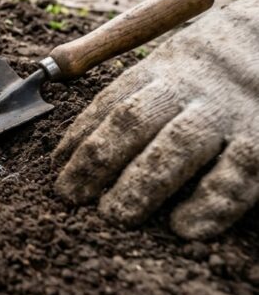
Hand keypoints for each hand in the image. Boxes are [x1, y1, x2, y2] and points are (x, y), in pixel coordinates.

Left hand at [53, 0, 258, 238]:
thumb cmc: (207, 67)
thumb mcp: (166, 65)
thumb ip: (132, 98)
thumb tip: (73, 149)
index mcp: (158, 70)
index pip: (110, 102)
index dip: (79, 136)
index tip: (56, 168)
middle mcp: (187, 88)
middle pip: (134, 120)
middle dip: (99, 159)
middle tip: (70, 195)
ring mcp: (225, 111)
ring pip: (178, 144)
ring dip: (142, 182)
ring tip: (114, 215)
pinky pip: (238, 171)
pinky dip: (211, 202)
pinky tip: (185, 228)